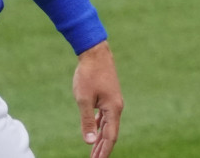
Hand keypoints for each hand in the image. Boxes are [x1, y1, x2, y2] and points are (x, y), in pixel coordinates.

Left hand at [72, 41, 122, 157]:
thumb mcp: (84, 99)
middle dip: (102, 148)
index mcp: (113, 109)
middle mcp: (116, 107)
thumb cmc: (88, 74)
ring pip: (108, 125)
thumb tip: (89, 141)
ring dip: (100, 138)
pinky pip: (105, 116)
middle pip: (110, 133)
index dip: (104, 151)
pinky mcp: (108, 96)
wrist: (95, 52)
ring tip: (94, 151)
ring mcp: (113, 101)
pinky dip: (100, 126)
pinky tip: (94, 131)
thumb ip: (87, 121)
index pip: (110, 137)